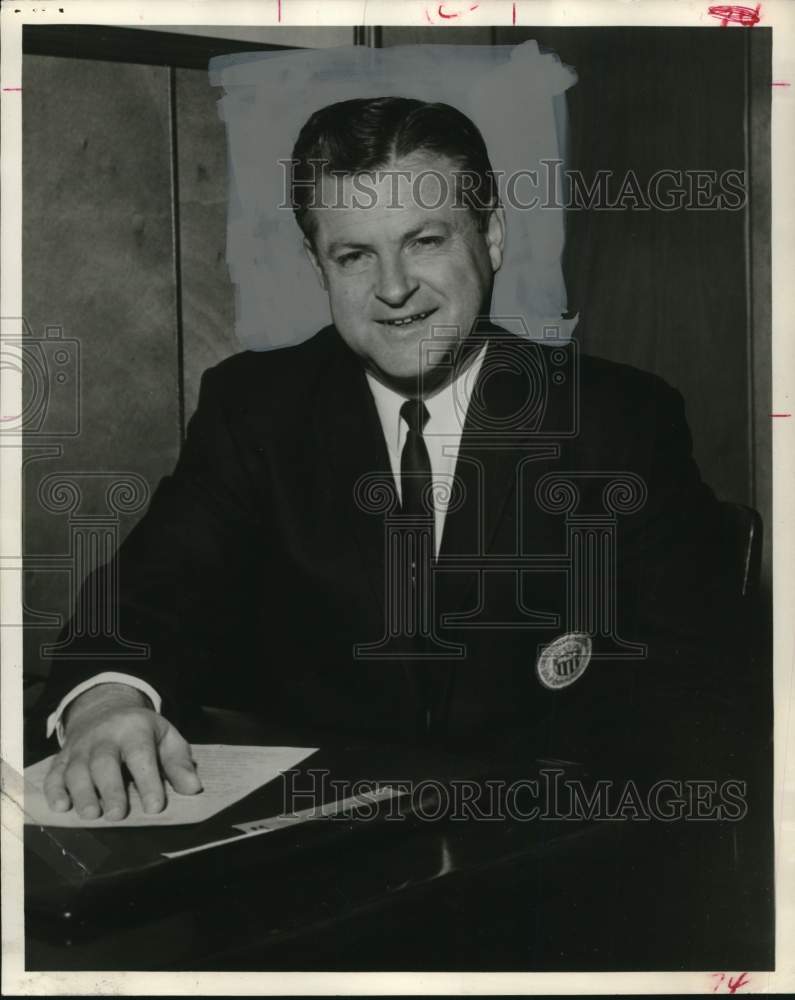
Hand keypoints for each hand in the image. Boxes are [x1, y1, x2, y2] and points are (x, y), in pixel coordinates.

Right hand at [43, 683, 201, 819]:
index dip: (148, 781)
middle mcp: (104, 737)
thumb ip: (178, 763)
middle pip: (104, 762)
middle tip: (118, 815)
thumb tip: (192, 788)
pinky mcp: (63, 758)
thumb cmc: (141, 731)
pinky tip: (61, 807)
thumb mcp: (165, 737)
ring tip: (92, 815)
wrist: (104, 709)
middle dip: (110, 789)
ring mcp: (80, 748)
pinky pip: (54, 773)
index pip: (141, 754)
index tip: (155, 806)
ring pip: (77, 769)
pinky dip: (54, 790)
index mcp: (134, 729)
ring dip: (82, 793)